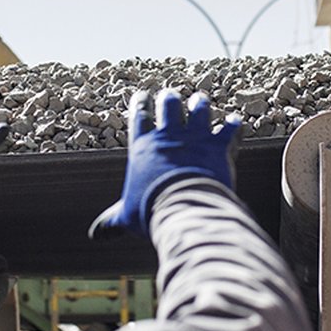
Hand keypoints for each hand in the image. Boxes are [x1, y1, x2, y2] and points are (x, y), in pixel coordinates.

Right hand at [89, 90, 241, 239]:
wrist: (184, 208)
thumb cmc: (151, 211)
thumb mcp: (127, 216)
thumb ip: (113, 221)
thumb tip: (96, 235)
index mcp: (144, 146)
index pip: (139, 117)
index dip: (140, 104)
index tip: (141, 96)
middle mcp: (169, 135)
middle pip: (168, 106)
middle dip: (169, 98)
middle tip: (169, 95)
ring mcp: (195, 137)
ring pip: (199, 109)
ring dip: (199, 103)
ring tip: (199, 99)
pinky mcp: (218, 145)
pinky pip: (229, 127)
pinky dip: (233, 124)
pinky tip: (235, 122)